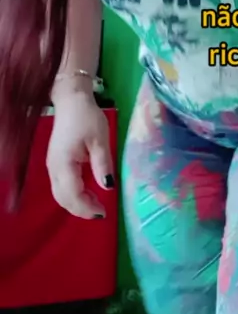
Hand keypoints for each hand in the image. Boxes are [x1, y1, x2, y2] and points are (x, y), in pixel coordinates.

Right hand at [47, 89, 114, 218]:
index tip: (104, 212)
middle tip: (101, 212)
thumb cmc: (87, 117)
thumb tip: (108, 187)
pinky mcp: (55, 163)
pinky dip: (73, 195)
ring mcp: (52, 166)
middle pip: (63, 198)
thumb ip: (102, 164)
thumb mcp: (100, 140)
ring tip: (96, 204)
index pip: (73, 194)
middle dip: (81, 210)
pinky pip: (61, 186)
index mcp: (64, 163)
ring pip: (60, 194)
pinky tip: (88, 193)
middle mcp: (53, 168)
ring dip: (77, 203)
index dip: (87, 207)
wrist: (72, 100)